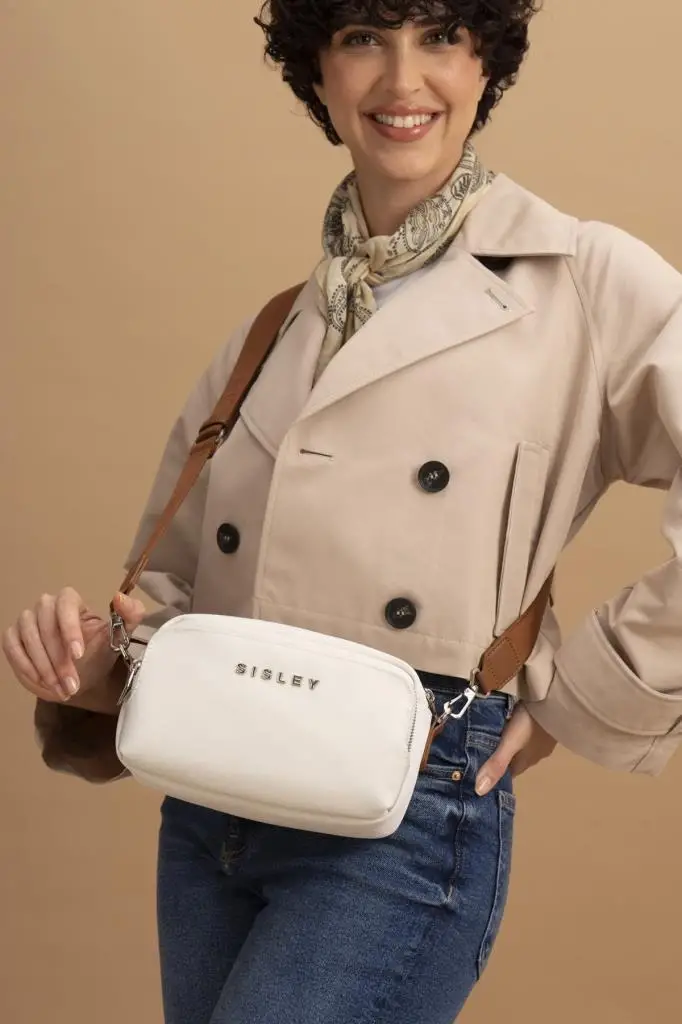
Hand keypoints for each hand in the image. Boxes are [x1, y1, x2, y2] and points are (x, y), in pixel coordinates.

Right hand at [2, 588, 145, 703]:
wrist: (83, 676)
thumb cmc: (99, 652)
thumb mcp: (120, 636)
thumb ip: (130, 615)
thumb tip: (120, 598)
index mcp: (71, 601)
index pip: (65, 603)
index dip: (69, 628)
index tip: (78, 654)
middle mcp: (46, 606)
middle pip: (44, 624)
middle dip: (58, 658)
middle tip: (72, 683)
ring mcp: (27, 621)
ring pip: (28, 638)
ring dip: (44, 667)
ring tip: (62, 689)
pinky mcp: (13, 638)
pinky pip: (12, 648)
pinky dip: (26, 666)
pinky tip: (42, 682)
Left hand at [475, 702, 556, 795]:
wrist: (554, 699)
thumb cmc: (529, 723)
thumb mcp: (510, 742)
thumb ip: (496, 764)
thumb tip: (479, 791)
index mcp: (526, 761)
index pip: (508, 775)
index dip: (495, 776)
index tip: (478, 772)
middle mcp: (535, 753)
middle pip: (513, 760)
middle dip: (499, 757)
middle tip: (478, 749)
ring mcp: (542, 739)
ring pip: (521, 746)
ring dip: (508, 743)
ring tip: (491, 735)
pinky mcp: (544, 724)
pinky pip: (526, 732)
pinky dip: (517, 731)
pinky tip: (508, 721)